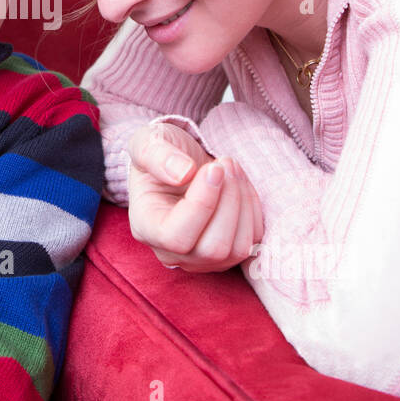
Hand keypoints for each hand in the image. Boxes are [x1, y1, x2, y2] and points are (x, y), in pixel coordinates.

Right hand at [126, 122, 264, 273]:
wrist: (180, 164)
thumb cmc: (161, 153)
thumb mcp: (148, 142)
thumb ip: (157, 154)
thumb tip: (183, 174)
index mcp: (146, 227)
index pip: (176, 236)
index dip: (202, 204)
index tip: (214, 169)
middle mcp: (171, 252)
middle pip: (212, 248)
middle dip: (229, 201)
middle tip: (226, 163)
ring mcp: (201, 258)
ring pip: (237, 248)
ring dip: (243, 202)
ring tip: (232, 167)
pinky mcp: (228, 255)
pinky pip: (253, 240)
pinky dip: (253, 207)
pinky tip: (239, 182)